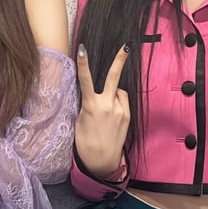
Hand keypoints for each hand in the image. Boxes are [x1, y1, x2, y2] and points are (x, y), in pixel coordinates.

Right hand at [74, 43, 130, 178]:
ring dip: (113, 94)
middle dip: (119, 60)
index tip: (82, 49)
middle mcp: (107, 105)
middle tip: (127, 46)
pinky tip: (112, 114)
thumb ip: (88, 104)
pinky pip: (123, 102)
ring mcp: (120, 110)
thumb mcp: (80, 121)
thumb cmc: (85, 143)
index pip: (85, 80)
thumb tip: (95, 96)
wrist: (101, 162)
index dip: (83, 63)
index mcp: (91, 106)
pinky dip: (118, 103)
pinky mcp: (127, 116)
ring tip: (106, 110)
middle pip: (114, 78)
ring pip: (118, 92)